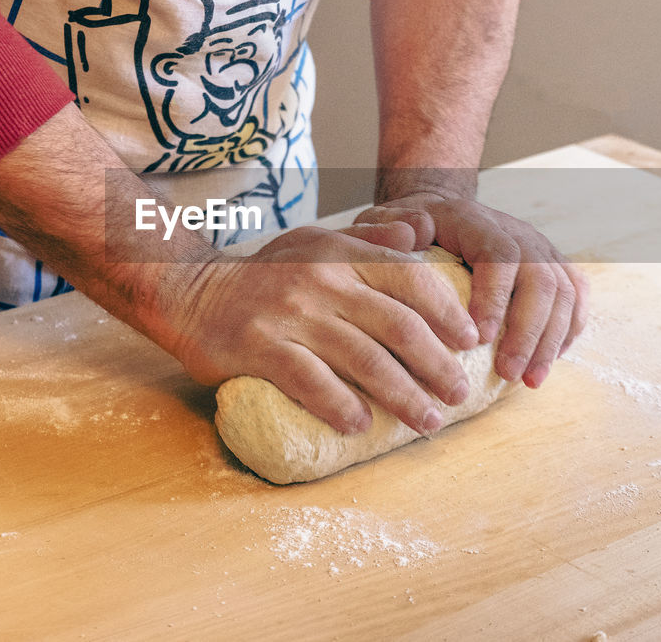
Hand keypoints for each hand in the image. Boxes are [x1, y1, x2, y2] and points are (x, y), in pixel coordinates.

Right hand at [168, 224, 480, 434]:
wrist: (191, 291)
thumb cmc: (265, 275)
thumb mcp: (316, 243)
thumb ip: (368, 241)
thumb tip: (416, 236)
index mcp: (340, 251)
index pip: (410, 278)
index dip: (447, 312)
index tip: (470, 342)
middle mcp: (321, 278)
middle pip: (397, 326)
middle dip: (436, 365)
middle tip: (458, 394)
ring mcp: (290, 313)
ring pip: (363, 359)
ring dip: (402, 396)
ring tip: (426, 420)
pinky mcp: (259, 347)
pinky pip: (311, 382)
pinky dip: (340, 406)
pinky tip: (360, 425)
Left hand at [354, 193, 587, 389]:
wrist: (439, 214)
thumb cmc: (406, 231)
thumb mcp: (381, 223)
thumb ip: (384, 229)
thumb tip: (408, 234)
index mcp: (475, 221)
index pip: (498, 254)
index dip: (495, 297)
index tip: (479, 339)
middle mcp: (515, 231)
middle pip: (540, 278)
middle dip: (527, 331)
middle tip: (508, 372)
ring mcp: (539, 248)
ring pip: (562, 291)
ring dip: (549, 340)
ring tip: (529, 380)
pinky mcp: (553, 266)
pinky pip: (575, 296)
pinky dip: (568, 330)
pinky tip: (549, 361)